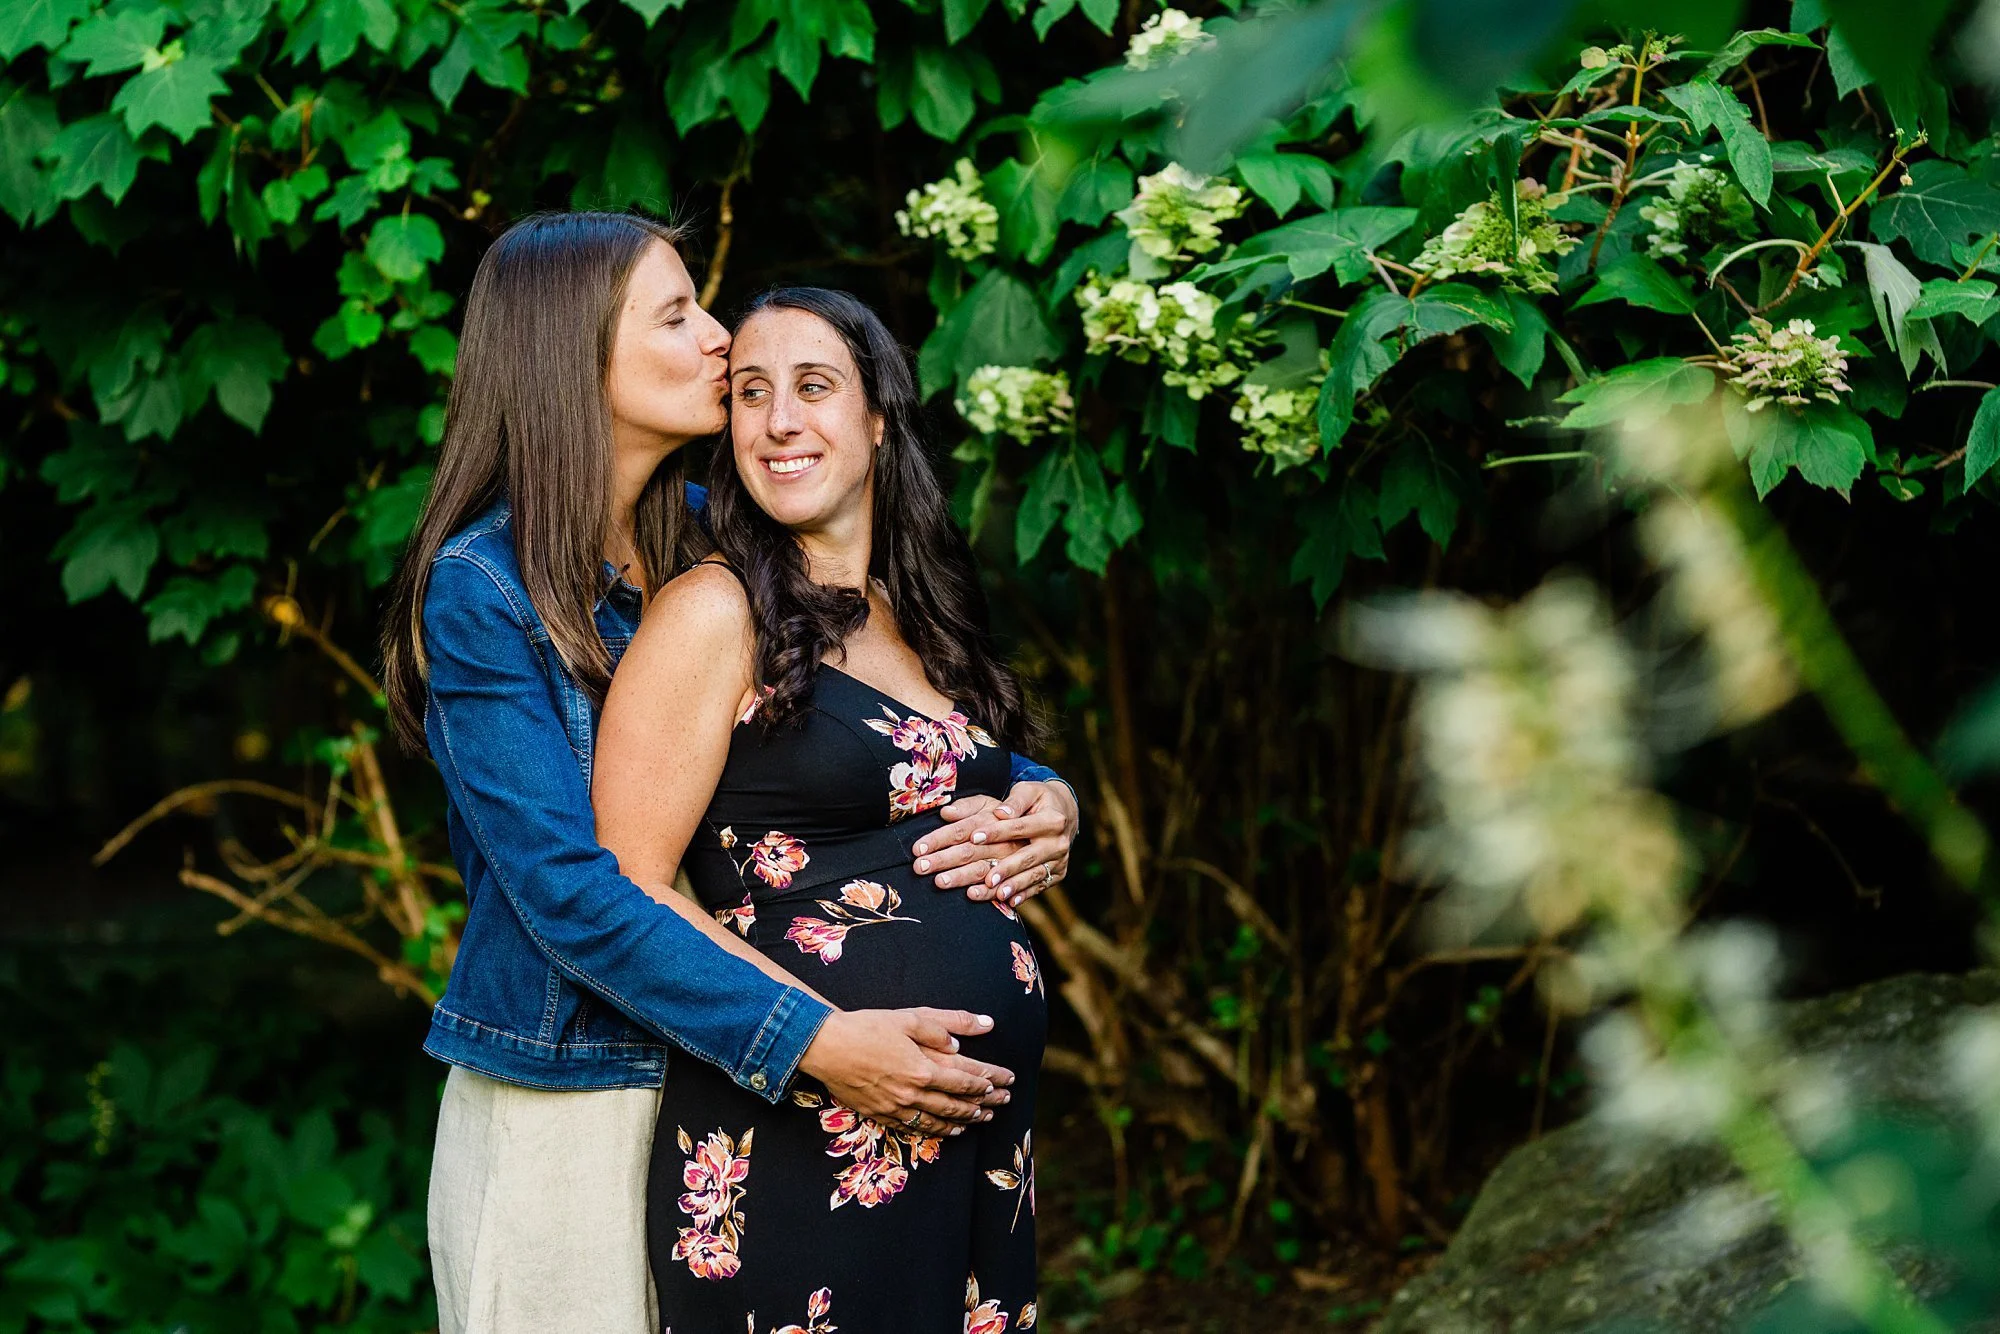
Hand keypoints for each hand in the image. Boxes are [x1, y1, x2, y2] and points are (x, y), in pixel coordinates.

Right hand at [796, 1008, 1014, 1136]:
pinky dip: (938, 1130)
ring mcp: (897, 1107)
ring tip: (982, 1119)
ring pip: (940, 1120)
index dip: (991, 1081)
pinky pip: (916, 1128)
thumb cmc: (868, 1027)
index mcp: (924, 1067)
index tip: (1007, 1081)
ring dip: (964, 1120)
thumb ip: (948, 1024)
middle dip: (985, 1104)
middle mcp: (914, 1093)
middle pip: (958, 1103)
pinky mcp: (881, 1115)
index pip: (968, 1079)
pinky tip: (948, 1130)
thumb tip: (983, 1027)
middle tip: (1003, 1103)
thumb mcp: (911, 1018)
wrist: (826, 1047)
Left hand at [914, 781, 1076, 908]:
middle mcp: (1057, 843)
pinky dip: (1022, 894)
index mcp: (1051, 820)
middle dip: (1002, 868)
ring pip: (1031, 876)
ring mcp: (1057, 861)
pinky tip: (1006, 901)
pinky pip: (1037, 887)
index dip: (997, 832)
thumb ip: (1012, 801)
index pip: (1019, 827)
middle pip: (1024, 857)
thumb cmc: (1038, 800)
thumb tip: (998, 812)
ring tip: (992, 890)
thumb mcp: (1027, 792)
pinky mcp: (1056, 875)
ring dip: (1011, 885)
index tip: (974, 837)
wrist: (1065, 814)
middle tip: (983, 877)